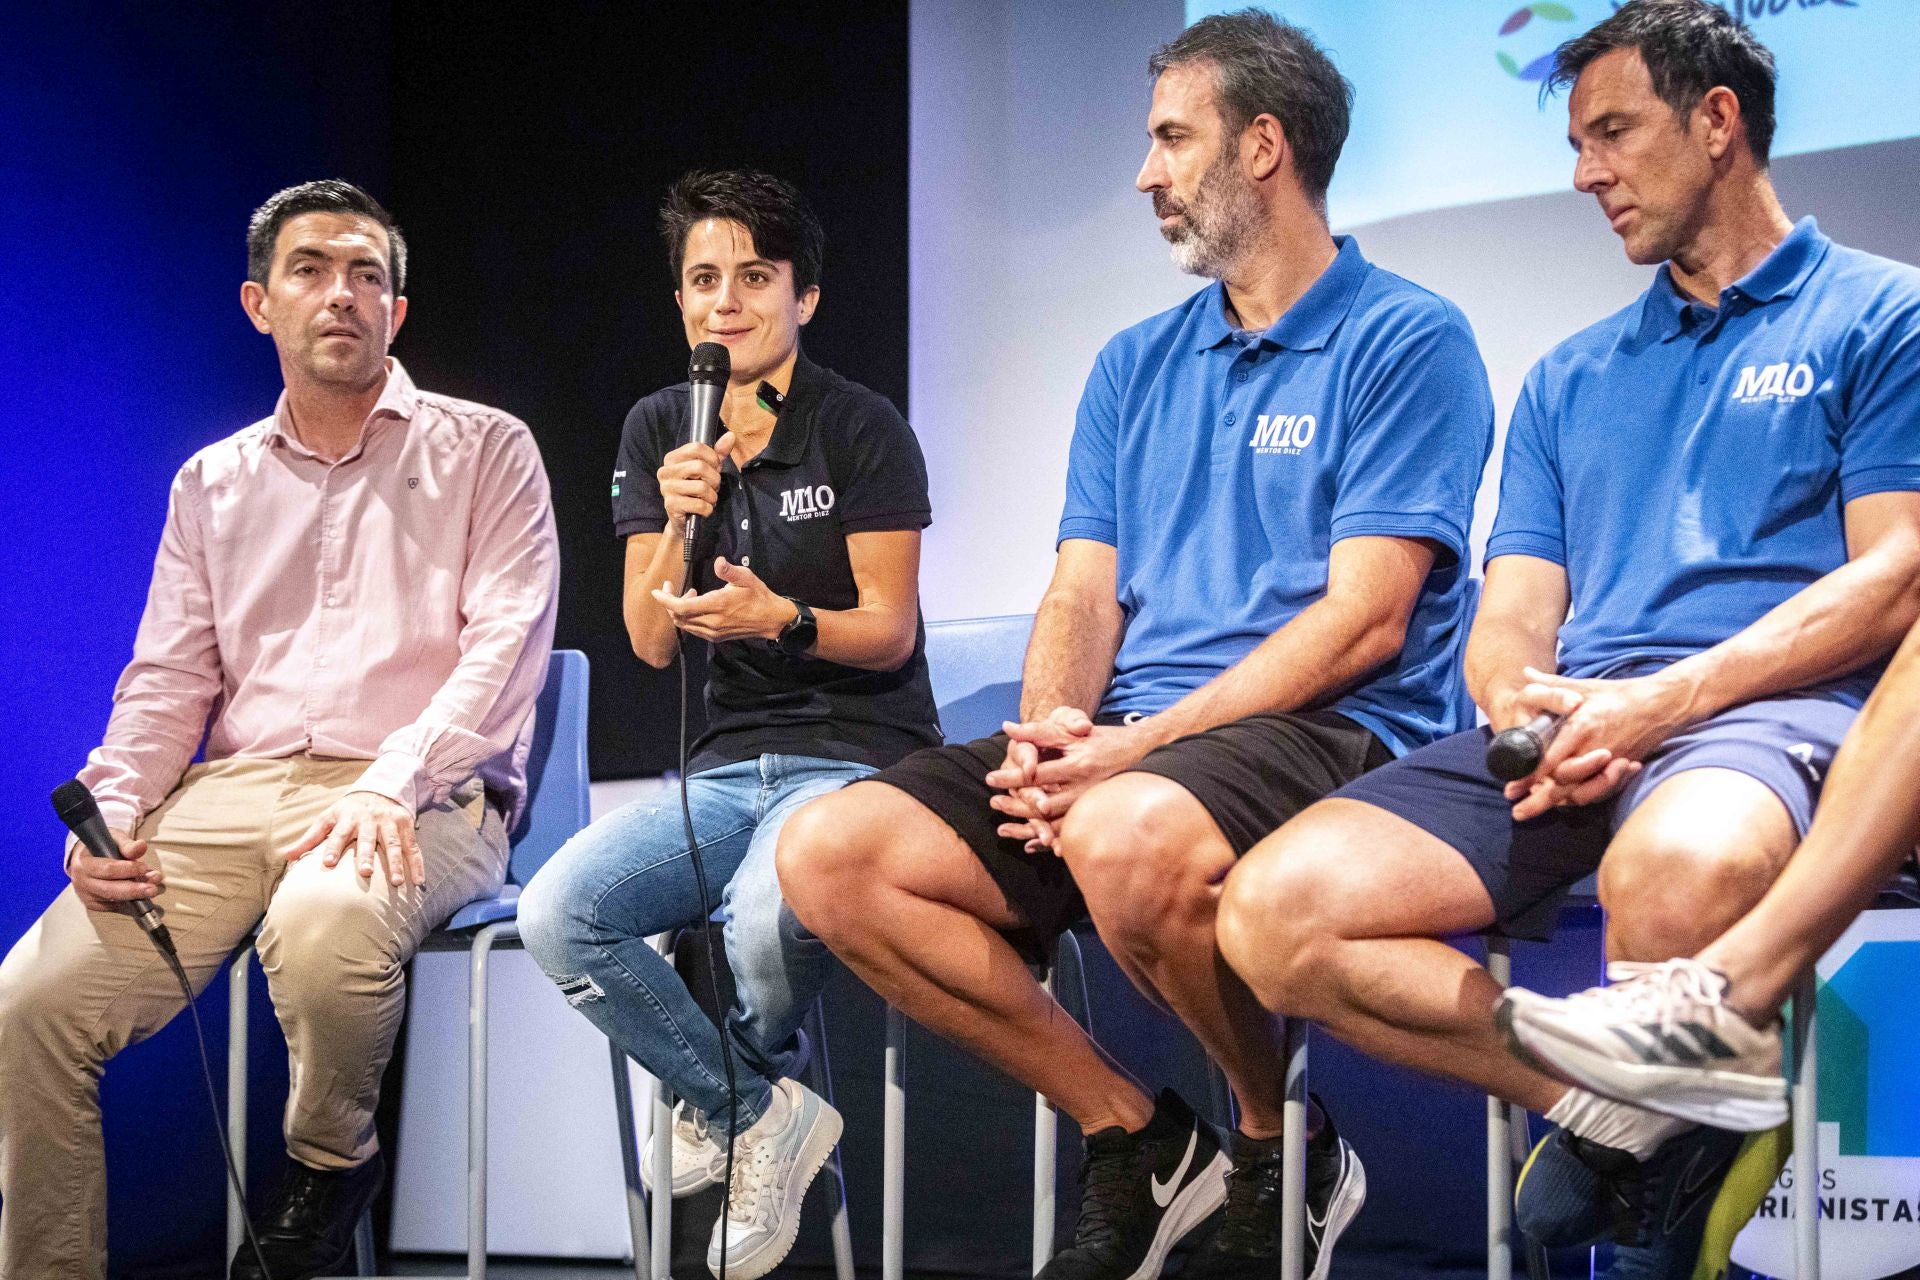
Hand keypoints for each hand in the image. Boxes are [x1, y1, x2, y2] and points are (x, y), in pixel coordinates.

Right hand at [66, 829, 163, 911]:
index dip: (127, 870)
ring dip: (137, 897)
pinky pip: (116, 908)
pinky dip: (132, 904)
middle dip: (133, 890)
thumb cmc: (102, 847)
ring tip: (154, 890)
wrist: (87, 858)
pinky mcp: (95, 905)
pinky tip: (146, 898)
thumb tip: (141, 846)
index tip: (144, 868)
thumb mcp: (114, 840)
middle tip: (153, 889)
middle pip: (110, 890)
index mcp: (83, 864)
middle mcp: (82, 883)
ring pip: (114, 901)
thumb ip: (127, 845)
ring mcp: (87, 896)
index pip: (107, 870)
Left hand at [287, 791, 422, 885]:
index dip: (333, 847)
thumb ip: (309, 838)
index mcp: (348, 817)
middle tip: (365, 872)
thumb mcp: (328, 818)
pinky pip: (413, 848)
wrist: (380, 789)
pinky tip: (419, 881)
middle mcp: (370, 819)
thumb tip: (285, 856)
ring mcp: (390, 823)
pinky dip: (417, 864)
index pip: (339, 833)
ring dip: (395, 863)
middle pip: (369, 838)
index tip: (328, 863)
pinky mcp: (406, 826)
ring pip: (394, 844)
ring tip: (397, 882)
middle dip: (367, 855)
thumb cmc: (348, 811)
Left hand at [651, 558, 796, 643]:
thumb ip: (729, 570)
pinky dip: (687, 618)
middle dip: (669, 602)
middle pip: (678, 617)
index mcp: (717, 605)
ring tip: (688, 594)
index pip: (682, 607)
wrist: (770, 620)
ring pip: (683, 625)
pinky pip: (692, 629)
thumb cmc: (758, 596)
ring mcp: (713, 632)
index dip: (666, 600)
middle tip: (671, 588)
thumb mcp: (747, 577)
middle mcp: (712, 622)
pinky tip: (696, 606)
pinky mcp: (715, 637)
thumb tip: (719, 562)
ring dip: (678, 610)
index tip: (657, 591)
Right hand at [655, 431, 735, 534]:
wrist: (683, 519)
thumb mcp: (708, 469)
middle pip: (700, 466)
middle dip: (714, 479)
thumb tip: (731, 436)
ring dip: (712, 496)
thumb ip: (718, 452)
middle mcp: (665, 471)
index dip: (712, 458)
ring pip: (701, 487)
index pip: (696, 447)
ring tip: (708, 499)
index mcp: (671, 458)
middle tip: (713, 487)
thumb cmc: (695, 489)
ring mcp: (666, 488)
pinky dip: (707, 509)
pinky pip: (699, 504)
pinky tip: (703, 509)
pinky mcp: (671, 505)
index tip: (714, 468)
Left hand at [989, 710, 1154, 835]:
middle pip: (1043, 804)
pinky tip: (1033, 844)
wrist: (1144, 751)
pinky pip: (1071, 833)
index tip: (990, 779)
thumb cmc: (1104, 738)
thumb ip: (1039, 730)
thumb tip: (1007, 727)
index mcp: (1077, 764)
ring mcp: (1092, 805)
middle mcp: (1084, 788)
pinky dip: (1051, 840)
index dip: (1012, 777)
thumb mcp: (1072, 729)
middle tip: (994, 804)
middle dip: (1016, 806)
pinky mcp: (1097, 816)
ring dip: (1028, 829)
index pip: (1037, 774)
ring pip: (1055, 824)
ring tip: (1004, 829)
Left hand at [1500, 665, 1692, 818]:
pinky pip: (1598, 791)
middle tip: (1517, 812)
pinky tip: (1563, 802)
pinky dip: (1580, 798)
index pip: (1551, 759)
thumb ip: (1552, 683)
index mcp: (1581, 727)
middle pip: (1562, 784)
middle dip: (1538, 800)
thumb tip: (1525, 673)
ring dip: (1557, 804)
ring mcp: (1609, 762)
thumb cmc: (1620, 694)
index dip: (1530, 776)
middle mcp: (1594, 749)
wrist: (1662, 704)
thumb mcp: (1585, 686)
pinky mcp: (1620, 769)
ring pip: (1580, 792)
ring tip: (1533, 810)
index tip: (1512, 786)